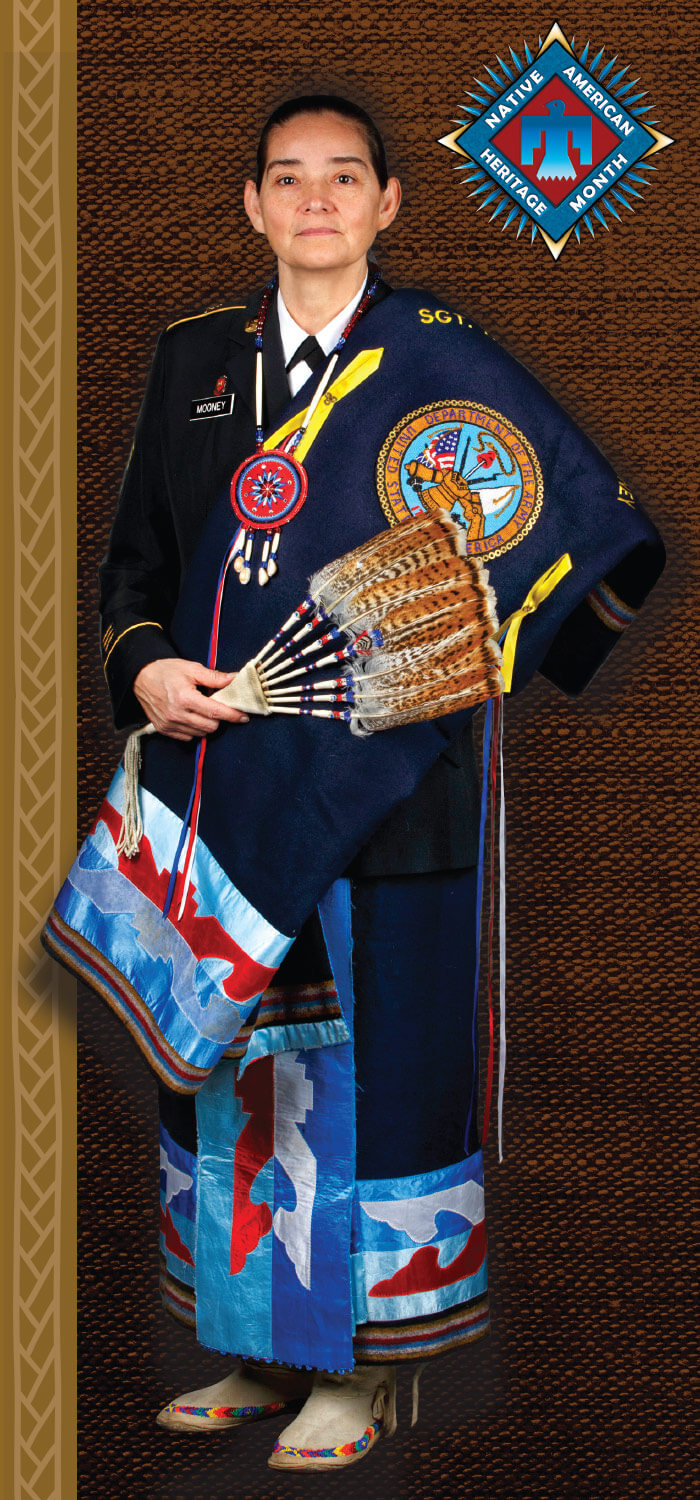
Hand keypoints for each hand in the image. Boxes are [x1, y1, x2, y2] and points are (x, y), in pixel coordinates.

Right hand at [133, 658, 248, 740]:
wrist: (140, 677)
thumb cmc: (166, 670)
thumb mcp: (191, 668)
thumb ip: (214, 677)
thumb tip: (235, 679)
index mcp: (185, 698)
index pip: (215, 712)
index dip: (232, 715)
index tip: (243, 716)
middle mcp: (176, 714)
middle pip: (210, 727)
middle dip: (219, 718)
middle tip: (217, 707)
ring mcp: (169, 724)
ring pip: (200, 734)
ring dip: (206, 724)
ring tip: (202, 710)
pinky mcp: (163, 729)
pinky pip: (187, 737)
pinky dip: (194, 729)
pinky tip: (191, 716)